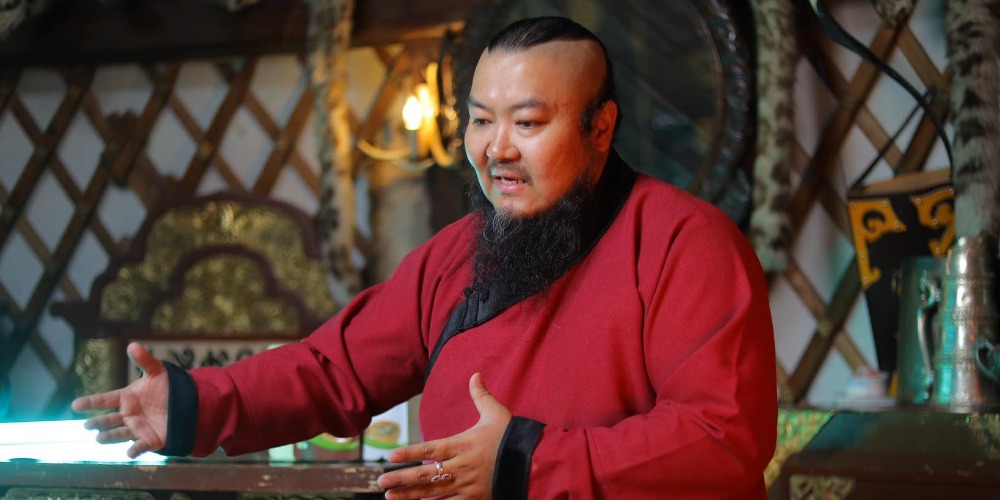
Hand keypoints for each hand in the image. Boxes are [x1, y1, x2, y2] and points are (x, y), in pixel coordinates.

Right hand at [70, 342, 168, 457]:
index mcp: (126, 398)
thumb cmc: (167, 387)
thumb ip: (145, 360)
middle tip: (88, 425)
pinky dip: (135, 450)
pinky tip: (129, 453)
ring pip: (119, 434)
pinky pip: (140, 446)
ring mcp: (137, 428)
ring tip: (99, 438)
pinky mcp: (150, 439)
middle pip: (108, 420)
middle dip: (97, 423)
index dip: (90, 403)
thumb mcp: (157, 371)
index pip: (105, 400)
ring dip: (109, 437)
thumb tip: (132, 345)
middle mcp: (128, 415)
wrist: (185, 403)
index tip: (75, 405)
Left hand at [377, 372, 511, 499]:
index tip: (390, 456)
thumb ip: (481, 395)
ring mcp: (467, 485)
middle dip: (402, 479)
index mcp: (463, 445)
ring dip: (410, 496)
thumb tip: (475, 374)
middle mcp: (462, 467)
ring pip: (433, 493)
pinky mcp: (475, 498)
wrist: (535, 463)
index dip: (409, 453)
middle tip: (381, 481)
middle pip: (426, 474)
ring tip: (390, 497)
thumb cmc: (512, 437)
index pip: (430, 450)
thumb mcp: (497, 413)